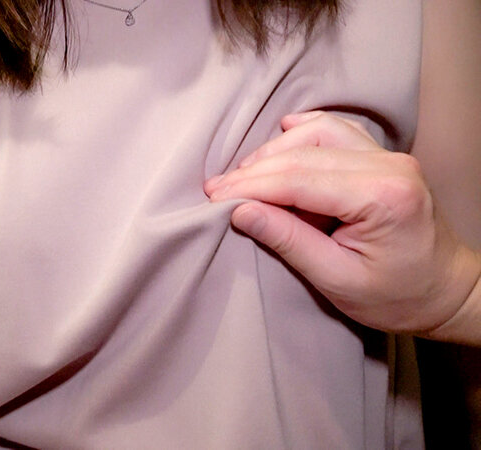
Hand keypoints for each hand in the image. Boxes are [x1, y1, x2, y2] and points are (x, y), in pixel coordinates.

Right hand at [204, 111, 480, 338]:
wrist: (446, 292)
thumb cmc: (397, 296)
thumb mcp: (337, 280)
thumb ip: (288, 240)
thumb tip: (240, 211)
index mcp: (382, 197)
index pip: (299, 179)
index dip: (250, 186)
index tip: (214, 199)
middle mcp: (389, 166)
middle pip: (303, 153)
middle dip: (253, 171)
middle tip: (216, 190)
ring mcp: (389, 156)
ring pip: (317, 133)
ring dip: (274, 152)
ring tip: (242, 177)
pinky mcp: (383, 157)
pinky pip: (337, 130)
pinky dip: (304, 131)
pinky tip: (282, 134)